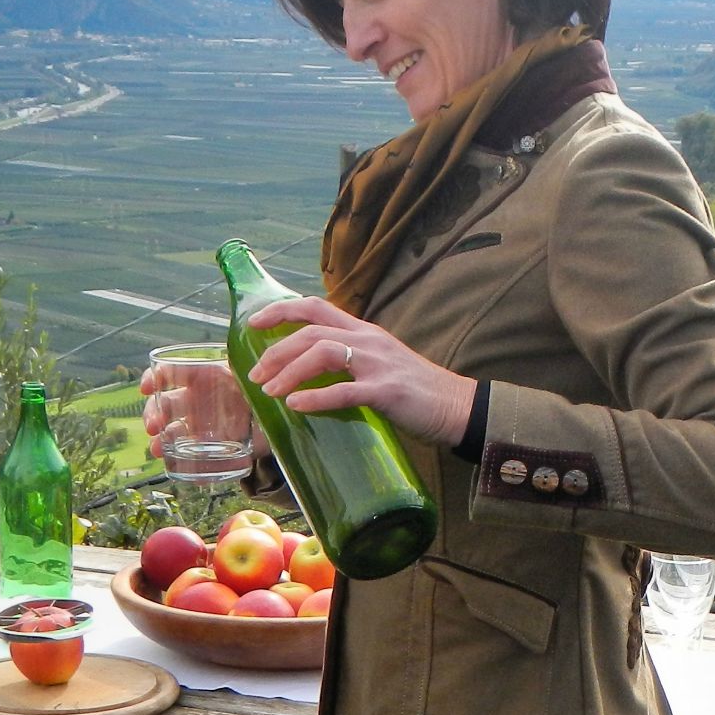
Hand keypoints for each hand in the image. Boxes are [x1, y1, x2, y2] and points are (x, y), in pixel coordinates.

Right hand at [138, 364, 268, 463]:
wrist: (281, 418)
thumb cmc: (263, 390)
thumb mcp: (255, 377)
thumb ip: (247, 371)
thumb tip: (247, 370)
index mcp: (204, 378)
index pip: (171, 372)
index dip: (154, 377)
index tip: (147, 388)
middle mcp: (197, 401)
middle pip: (165, 406)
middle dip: (153, 415)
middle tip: (153, 427)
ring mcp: (201, 425)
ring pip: (172, 432)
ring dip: (160, 442)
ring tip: (157, 450)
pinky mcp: (211, 448)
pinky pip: (194, 459)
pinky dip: (188, 467)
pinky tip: (183, 472)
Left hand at [245, 300, 476, 447]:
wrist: (460, 407)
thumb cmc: (419, 390)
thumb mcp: (381, 363)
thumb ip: (351, 361)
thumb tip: (312, 374)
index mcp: (365, 332)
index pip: (315, 307)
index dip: (280, 311)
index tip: (254, 324)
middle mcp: (369, 341)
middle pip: (311, 331)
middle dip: (275, 351)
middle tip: (256, 375)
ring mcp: (379, 364)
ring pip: (322, 354)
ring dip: (289, 371)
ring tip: (271, 391)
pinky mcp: (388, 391)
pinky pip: (345, 391)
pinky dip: (316, 398)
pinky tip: (297, 406)